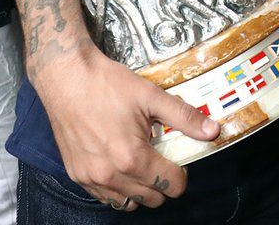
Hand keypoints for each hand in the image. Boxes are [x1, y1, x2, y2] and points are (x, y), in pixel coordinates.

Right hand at [35, 45, 219, 209]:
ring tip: (139, 161)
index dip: (180, 172)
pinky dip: (117, 188)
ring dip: (140, 189)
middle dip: (162, 180)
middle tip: (159, 156)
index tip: (177, 158)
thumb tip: (212, 130)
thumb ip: (183, 117)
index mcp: (133, 157)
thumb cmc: (106, 83)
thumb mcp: (150, 95)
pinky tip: (119, 164)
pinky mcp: (76, 174)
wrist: (66, 76)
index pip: (171, 185)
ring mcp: (91, 177)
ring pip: (128, 202)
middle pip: (152, 198)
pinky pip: (104, 196)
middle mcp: (111, 174)